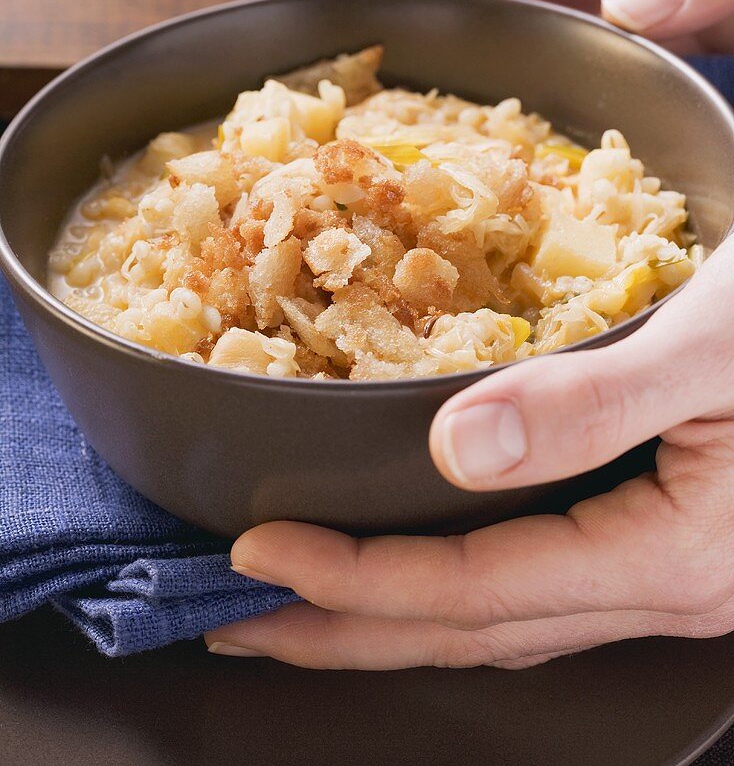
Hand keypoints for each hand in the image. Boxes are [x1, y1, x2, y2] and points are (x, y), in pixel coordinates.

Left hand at [206, 235, 733, 668]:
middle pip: (475, 631)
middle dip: (345, 627)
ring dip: (391, 613)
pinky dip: (455, 581)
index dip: (356, 581)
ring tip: (300, 605)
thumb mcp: (715, 342)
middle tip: (235, 618)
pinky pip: (538, 584)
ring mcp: (671, 576)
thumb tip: (457, 451)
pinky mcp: (666, 541)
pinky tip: (420, 559)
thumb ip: (592, 403)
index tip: (254, 556)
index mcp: (673, 554)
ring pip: (503, 619)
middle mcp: (668, 589)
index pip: (475, 590)